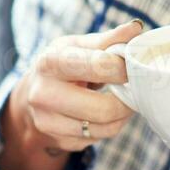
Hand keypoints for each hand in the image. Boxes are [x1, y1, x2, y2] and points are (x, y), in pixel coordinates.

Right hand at [0, 22, 140, 169]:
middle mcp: (43, 95)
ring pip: (104, 128)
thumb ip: (108, 39)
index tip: (132, 67)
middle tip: (135, 90)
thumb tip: (136, 28)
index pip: (99, 67)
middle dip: (127, 100)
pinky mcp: (59, 140)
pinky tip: (106, 113)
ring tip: (123, 100)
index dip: (124, 68)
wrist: (33, 94)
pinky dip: (110, 126)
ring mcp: (48, 122)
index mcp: (50, 63)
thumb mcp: (78, 45)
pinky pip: (99, 138)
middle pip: (103, 108)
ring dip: (122, 115)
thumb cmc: (61, 64)